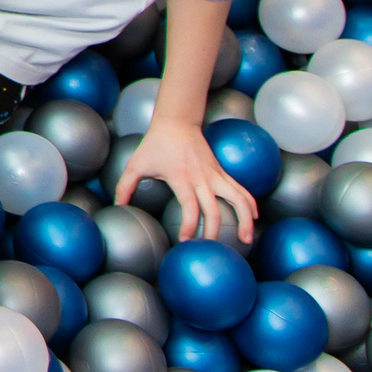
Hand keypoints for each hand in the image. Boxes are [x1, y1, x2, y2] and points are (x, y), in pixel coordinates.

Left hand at [116, 115, 255, 242]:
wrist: (177, 123)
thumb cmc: (154, 144)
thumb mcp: (135, 164)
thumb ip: (124, 186)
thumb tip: (118, 206)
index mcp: (181, 178)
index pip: (190, 206)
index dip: (190, 225)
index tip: (186, 240)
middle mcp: (202, 178)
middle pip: (214, 209)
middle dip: (215, 231)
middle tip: (212, 249)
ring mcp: (215, 175)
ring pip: (238, 199)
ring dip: (244, 219)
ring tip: (246, 239)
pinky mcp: (222, 172)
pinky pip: (241, 190)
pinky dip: (250, 203)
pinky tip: (253, 217)